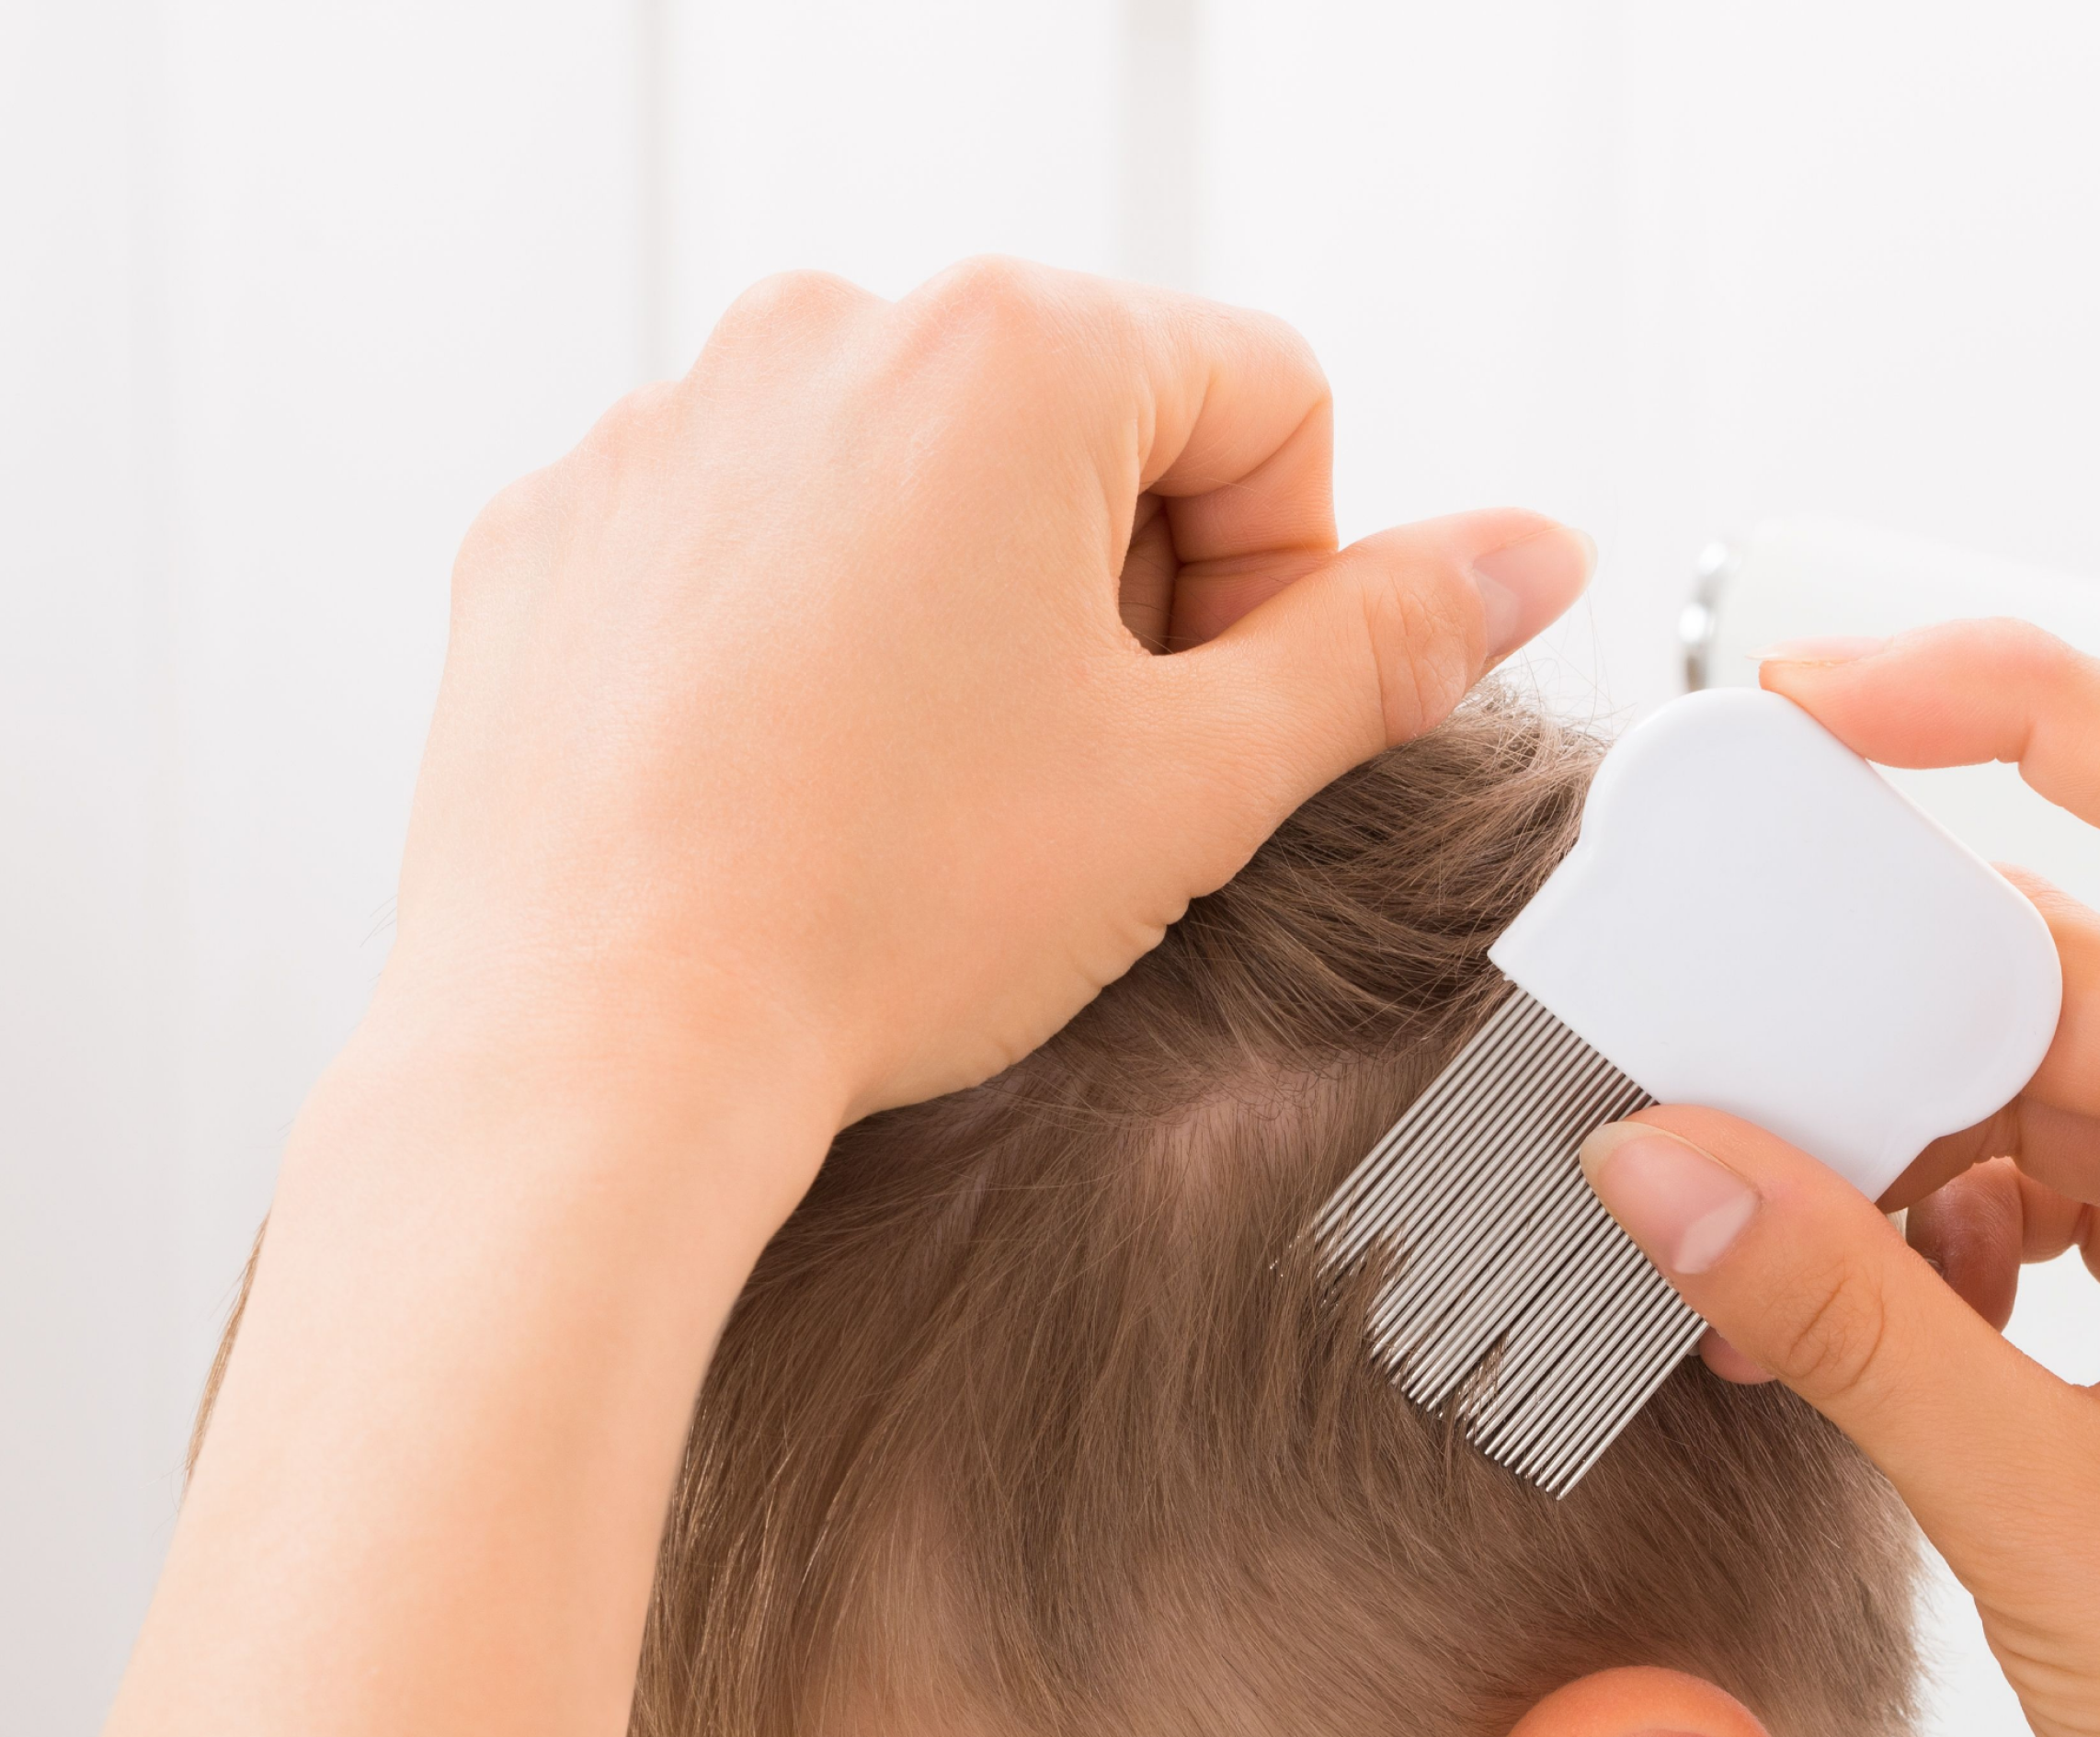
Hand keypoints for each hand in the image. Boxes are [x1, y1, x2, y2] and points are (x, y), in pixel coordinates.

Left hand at [383, 258, 1590, 1129]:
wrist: (601, 1040)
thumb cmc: (881, 911)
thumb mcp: (1197, 784)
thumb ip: (1385, 646)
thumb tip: (1529, 554)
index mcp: (1012, 353)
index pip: (1268, 397)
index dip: (1288, 579)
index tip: (1208, 720)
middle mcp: (826, 333)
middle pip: (1087, 426)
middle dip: (1125, 590)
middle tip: (1083, 776)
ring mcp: (673, 420)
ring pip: (915, 484)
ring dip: (969, 616)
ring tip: (932, 798)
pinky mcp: (571, 524)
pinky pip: (754, 540)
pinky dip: (807, 643)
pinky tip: (806, 788)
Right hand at [1584, 621, 2099, 1736]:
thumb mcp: (2044, 1512)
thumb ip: (1845, 1316)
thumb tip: (1659, 1160)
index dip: (2000, 697)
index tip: (1805, 711)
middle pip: (2082, 952)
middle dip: (1874, 994)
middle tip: (1693, 1041)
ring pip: (2060, 1087)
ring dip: (1895, 1144)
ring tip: (1742, 1242)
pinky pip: (2074, 1202)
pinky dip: (1949, 1237)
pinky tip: (1844, 1320)